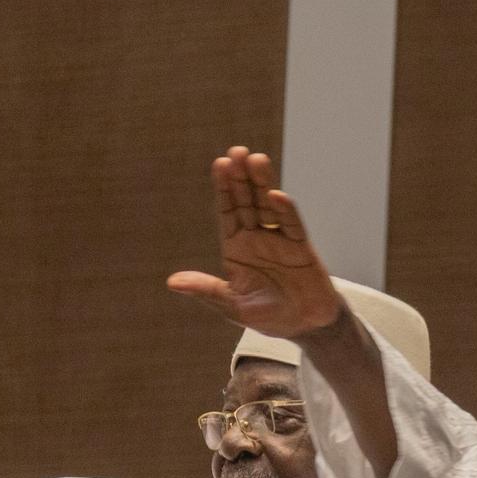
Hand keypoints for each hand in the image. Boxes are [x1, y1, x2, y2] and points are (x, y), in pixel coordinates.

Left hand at [166, 147, 344, 340]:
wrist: (304, 326)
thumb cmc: (267, 315)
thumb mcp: (231, 305)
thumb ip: (206, 290)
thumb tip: (172, 281)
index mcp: (236, 248)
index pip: (228, 212)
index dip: (224, 190)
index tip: (219, 164)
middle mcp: (257, 237)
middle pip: (248, 201)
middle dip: (241, 177)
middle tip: (236, 151)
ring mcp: (280, 239)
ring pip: (269, 205)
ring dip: (263, 183)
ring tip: (256, 160)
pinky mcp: (301, 247)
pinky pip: (292, 224)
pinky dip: (285, 211)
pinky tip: (276, 195)